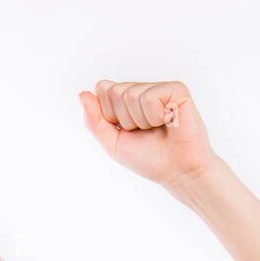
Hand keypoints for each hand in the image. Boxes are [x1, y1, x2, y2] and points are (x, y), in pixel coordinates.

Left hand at [78, 79, 216, 192]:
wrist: (177, 171)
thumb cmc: (149, 159)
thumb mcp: (112, 143)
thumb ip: (94, 121)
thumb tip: (82, 94)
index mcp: (126, 100)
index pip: (102, 89)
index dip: (109, 115)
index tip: (127, 130)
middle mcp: (142, 90)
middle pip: (114, 91)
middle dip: (125, 119)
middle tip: (145, 131)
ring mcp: (159, 88)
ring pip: (131, 94)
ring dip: (141, 121)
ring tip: (158, 128)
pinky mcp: (176, 90)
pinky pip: (151, 98)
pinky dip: (155, 117)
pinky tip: (169, 122)